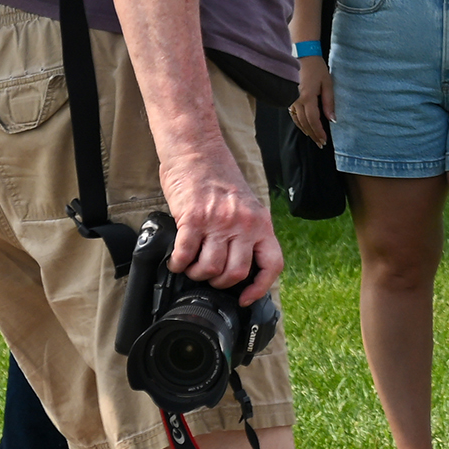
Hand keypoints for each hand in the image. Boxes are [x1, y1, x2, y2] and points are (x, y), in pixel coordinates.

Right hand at [165, 152, 282, 300]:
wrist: (197, 150)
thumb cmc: (219, 177)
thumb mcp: (245, 205)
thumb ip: (246, 231)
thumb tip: (238, 263)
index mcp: (261, 222)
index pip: (271, 264)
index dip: (260, 288)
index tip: (245, 298)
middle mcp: (244, 224)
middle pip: (235, 274)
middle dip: (218, 282)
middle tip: (208, 275)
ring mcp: (219, 222)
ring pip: (210, 269)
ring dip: (196, 274)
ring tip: (190, 265)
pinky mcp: (194, 218)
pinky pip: (185, 255)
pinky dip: (178, 263)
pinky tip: (176, 259)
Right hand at [291, 55, 333, 145]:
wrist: (301, 54)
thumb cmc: (316, 67)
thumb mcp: (327, 83)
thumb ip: (329, 102)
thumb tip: (332, 119)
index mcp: (307, 97)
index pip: (313, 120)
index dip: (319, 132)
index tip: (324, 140)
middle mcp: (296, 100)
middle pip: (304, 123)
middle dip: (313, 134)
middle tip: (320, 143)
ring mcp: (290, 99)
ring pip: (297, 120)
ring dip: (305, 130)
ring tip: (313, 138)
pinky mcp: (288, 96)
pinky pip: (292, 114)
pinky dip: (299, 122)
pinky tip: (304, 126)